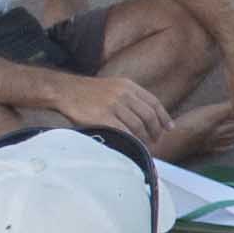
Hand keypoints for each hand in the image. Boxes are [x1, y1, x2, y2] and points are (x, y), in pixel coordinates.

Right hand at [57, 72, 174, 148]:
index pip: (153, 102)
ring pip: (138, 125)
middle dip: (155, 131)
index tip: (169, 128)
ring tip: (145, 146)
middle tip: (156, 141)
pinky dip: (132, 141)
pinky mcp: (103, 116)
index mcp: (128, 86)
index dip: (164, 117)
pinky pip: (124, 132)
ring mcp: (114, 105)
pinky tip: (133, 147)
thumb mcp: (112, 87)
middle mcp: (124, 94)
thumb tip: (145, 117)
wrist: (64, 90)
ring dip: (144, 139)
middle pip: (149, 116)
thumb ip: (129, 98)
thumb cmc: (87, 92)